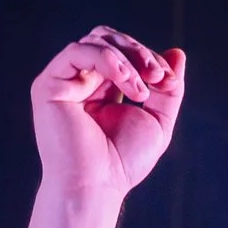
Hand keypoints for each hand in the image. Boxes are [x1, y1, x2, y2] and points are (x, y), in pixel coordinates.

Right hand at [31, 26, 185, 205]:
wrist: (95, 188)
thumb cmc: (121, 164)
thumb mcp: (157, 121)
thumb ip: (168, 89)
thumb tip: (178, 52)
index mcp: (99, 89)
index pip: (122, 52)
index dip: (147, 57)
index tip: (167, 79)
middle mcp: (78, 82)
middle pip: (108, 39)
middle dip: (138, 52)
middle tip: (158, 76)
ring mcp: (61, 82)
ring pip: (95, 41)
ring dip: (127, 59)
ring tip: (141, 91)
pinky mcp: (48, 86)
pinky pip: (78, 52)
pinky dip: (108, 59)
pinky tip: (127, 82)